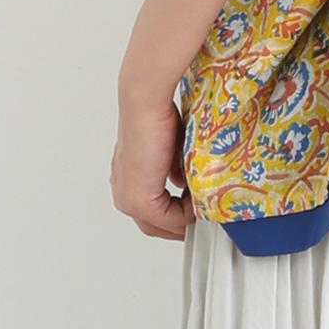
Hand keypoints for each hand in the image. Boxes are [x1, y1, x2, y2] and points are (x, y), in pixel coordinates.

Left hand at [109, 95, 194, 240]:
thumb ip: (174, 170)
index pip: (151, 210)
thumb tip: (186, 183)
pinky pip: (169, 218)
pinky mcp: (140, 199)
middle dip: (179, 224)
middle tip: (201, 218)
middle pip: (154, 225)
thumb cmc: (157, 115)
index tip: (196, 208)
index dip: (176, 213)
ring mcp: (129, 199)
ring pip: (160, 224)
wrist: (145, 104)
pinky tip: (201, 202)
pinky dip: (187, 214)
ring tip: (204, 209)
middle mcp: (124, 193)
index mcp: (127, 181)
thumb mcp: (170, 149)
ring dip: (184, 219)